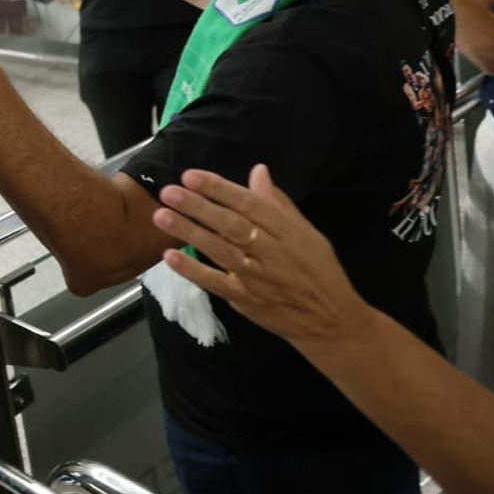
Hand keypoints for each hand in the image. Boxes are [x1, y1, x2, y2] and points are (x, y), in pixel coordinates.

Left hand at [150, 164, 373, 351]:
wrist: (332, 322)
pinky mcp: (246, 300)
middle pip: (231, 225)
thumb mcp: (307, 233)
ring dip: (188, 232)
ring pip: (220, 251)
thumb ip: (279, 203)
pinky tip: (170, 256)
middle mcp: (272, 253)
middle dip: (198, 206)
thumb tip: (258, 170)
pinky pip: (217, 283)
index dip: (220, 189)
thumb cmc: (319, 272)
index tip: (191, 175)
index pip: (250, 204)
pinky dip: (193, 270)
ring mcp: (258, 278)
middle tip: (169, 191)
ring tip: (161, 215)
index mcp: (289, 232)